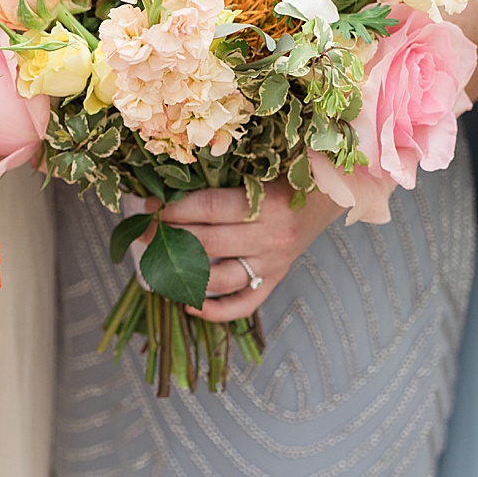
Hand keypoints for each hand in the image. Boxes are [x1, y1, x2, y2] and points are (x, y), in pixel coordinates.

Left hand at [157, 183, 346, 321]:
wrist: (336, 191)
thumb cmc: (292, 171)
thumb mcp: (263, 165)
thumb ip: (223, 175)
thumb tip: (169, 180)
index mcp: (268, 203)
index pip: (207, 208)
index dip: (172, 208)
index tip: (148, 205)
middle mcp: (272, 237)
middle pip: (207, 244)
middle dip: (167, 237)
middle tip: (142, 230)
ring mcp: (274, 263)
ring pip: (220, 279)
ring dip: (182, 273)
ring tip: (156, 262)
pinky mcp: (276, 278)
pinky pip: (244, 304)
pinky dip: (216, 311)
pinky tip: (188, 304)